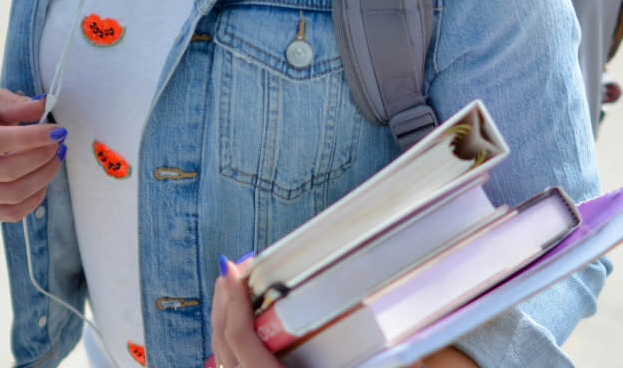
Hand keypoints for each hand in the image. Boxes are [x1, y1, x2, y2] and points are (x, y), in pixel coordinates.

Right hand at [0, 89, 65, 221]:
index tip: (58, 131)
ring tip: (55, 158)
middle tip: (59, 144)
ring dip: (43, 177)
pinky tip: (42, 178)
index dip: (32, 138)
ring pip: (11, 195)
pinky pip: (11, 213)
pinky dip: (35, 197)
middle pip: (5, 172)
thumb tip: (43, 106)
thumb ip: (17, 104)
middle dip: (42, 158)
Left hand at [209, 256, 479, 367]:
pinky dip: (237, 352)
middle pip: (224, 354)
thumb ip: (399, 353)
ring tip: (238, 295)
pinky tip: (253, 332)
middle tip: (232, 272)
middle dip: (222, 309)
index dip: (233, 305)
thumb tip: (397, 303)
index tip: (235, 268)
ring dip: (226, 330)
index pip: (242, 346)